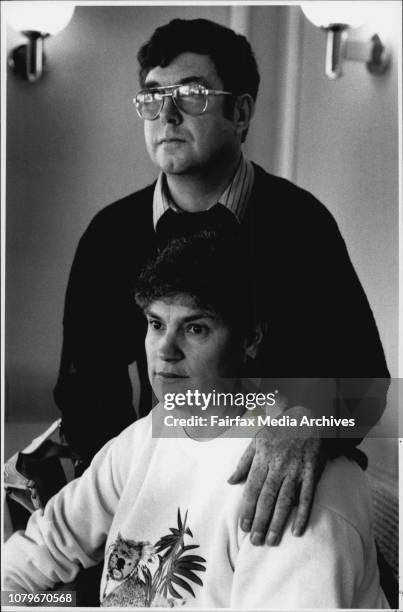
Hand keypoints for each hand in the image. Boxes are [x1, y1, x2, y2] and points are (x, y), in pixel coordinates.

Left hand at [228, 412, 326, 545]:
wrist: (308, 416)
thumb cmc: (280, 429)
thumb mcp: (257, 440)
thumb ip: (244, 462)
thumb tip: (230, 481)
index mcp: (263, 458)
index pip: (252, 488)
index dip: (248, 509)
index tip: (243, 527)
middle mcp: (279, 466)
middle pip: (267, 498)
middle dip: (260, 521)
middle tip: (255, 541)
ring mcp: (296, 470)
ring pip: (285, 500)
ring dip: (278, 522)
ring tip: (271, 541)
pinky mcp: (312, 472)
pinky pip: (308, 496)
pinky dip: (303, 514)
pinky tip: (297, 530)